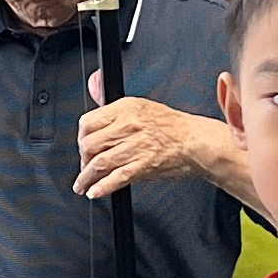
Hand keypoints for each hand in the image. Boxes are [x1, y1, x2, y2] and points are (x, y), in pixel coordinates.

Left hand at [76, 78, 235, 198]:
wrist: (195, 140)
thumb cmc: (173, 126)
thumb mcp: (140, 105)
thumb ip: (114, 105)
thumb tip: (94, 85)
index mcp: (125, 109)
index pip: (88, 122)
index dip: (81, 137)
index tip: (83, 146)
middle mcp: (128, 126)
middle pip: (89, 145)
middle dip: (83, 159)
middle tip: (85, 166)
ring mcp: (135, 147)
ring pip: (99, 163)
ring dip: (86, 178)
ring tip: (82, 185)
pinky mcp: (143, 166)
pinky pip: (116, 178)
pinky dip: (102, 187)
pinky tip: (95, 191)